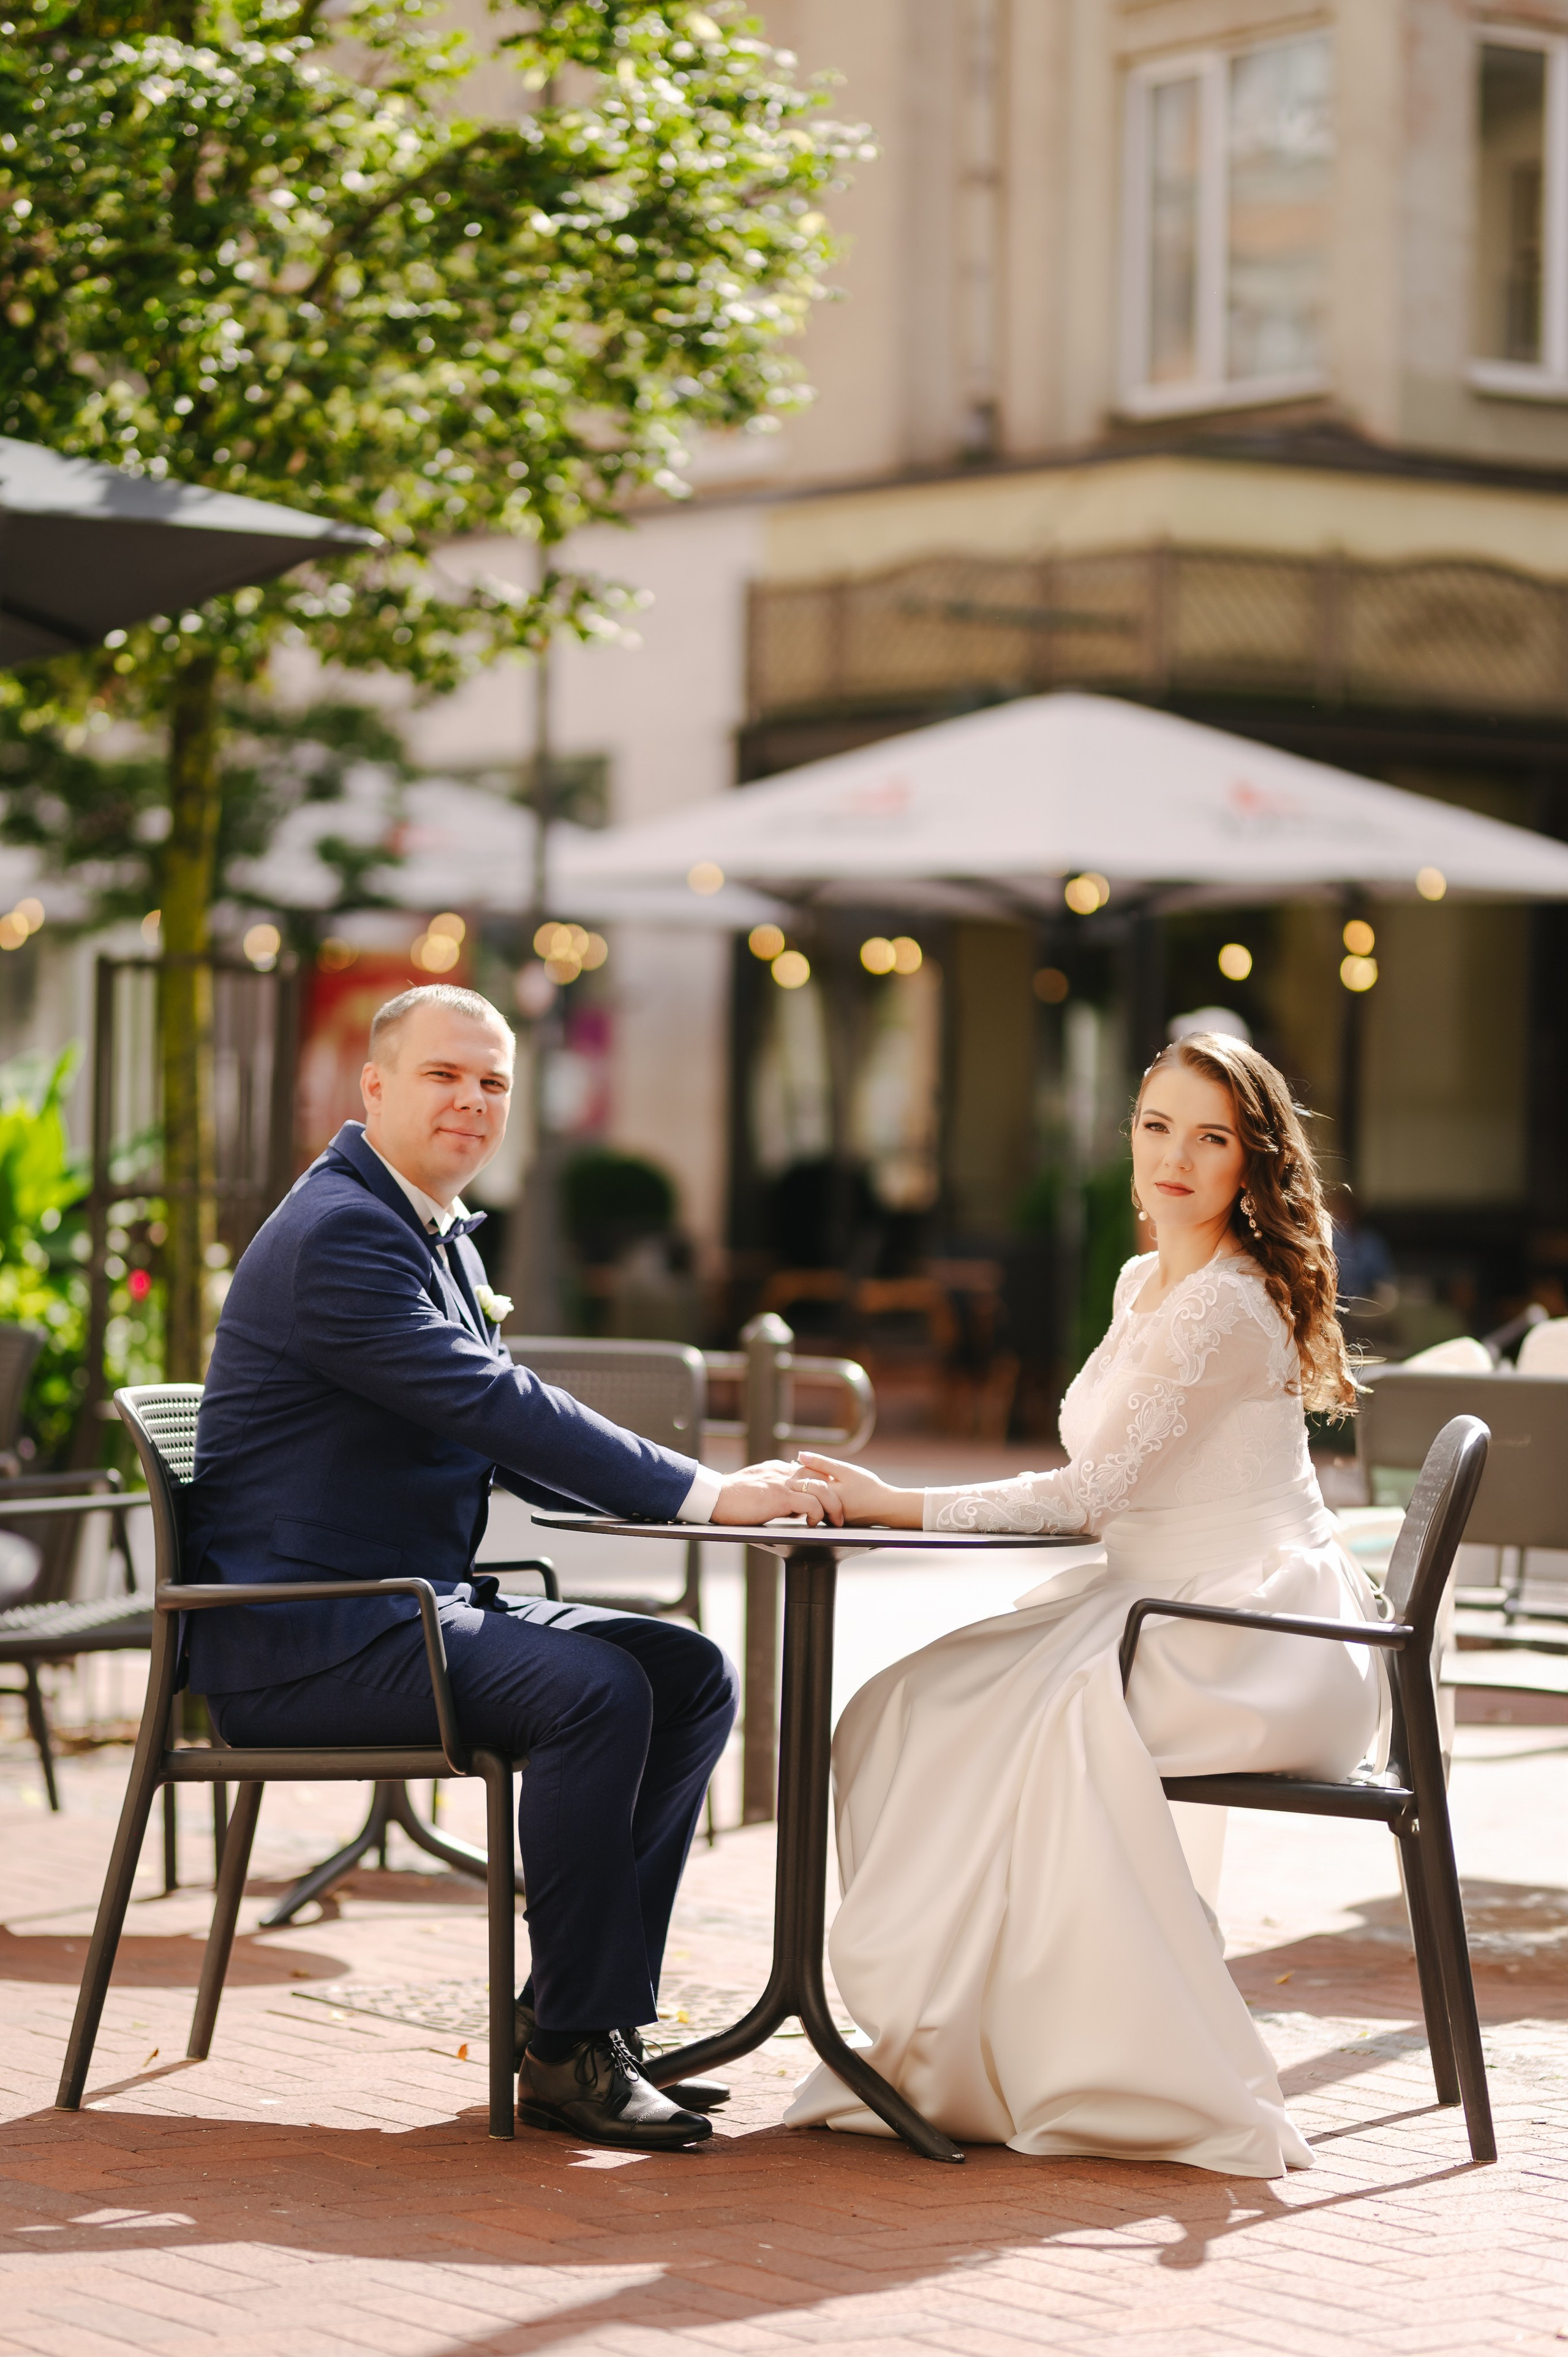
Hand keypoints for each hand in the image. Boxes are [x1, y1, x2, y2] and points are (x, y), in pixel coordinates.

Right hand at [710, 1459, 843, 1527]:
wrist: (714, 1497)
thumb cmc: (731, 1498)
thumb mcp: (757, 1488)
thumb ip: (775, 1491)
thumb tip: (792, 1506)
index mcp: (777, 1469)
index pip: (808, 1472)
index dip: (822, 1486)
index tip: (829, 1499)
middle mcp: (783, 1472)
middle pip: (820, 1477)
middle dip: (835, 1495)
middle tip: (839, 1513)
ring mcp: (782, 1483)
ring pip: (821, 1489)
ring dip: (833, 1506)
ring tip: (835, 1520)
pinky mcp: (779, 1497)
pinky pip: (810, 1503)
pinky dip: (818, 1513)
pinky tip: (815, 1523)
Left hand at [790, 1453, 923, 1528]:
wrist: (886, 1507)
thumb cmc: (868, 1487)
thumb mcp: (846, 1470)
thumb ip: (822, 1463)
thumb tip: (800, 1455)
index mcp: (823, 1497)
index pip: (801, 1484)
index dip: (801, 1472)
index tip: (805, 1467)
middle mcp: (822, 1511)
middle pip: (805, 1494)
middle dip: (806, 1482)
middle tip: (816, 1474)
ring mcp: (828, 1519)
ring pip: (813, 1502)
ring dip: (815, 1491)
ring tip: (826, 1482)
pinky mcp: (834, 1522)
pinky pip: (822, 1508)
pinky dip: (824, 1499)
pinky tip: (834, 1492)